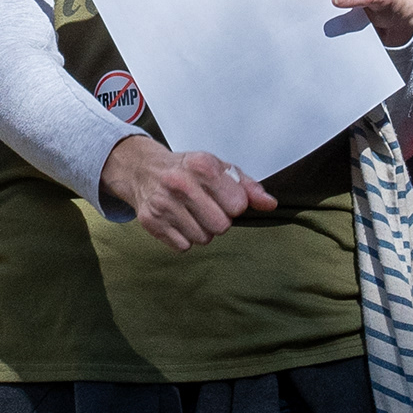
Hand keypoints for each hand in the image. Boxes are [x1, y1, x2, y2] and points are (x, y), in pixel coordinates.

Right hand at [100, 137, 276, 251]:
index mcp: (202, 165)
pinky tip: (178, 221)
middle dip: (219, 220)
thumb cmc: (186, 169)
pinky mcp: (151, 221)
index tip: (223, 198)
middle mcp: (180, 183)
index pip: (238, 205)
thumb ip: (247, 186)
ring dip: (202, 230)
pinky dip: (184, 238)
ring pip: (203, 239)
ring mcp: (163, 204)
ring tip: (192, 213)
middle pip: (221, 226)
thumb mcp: (218, 168)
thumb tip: (270, 204)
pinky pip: (183, 246)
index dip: (234, 205)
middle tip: (207, 208)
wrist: (142, 169)